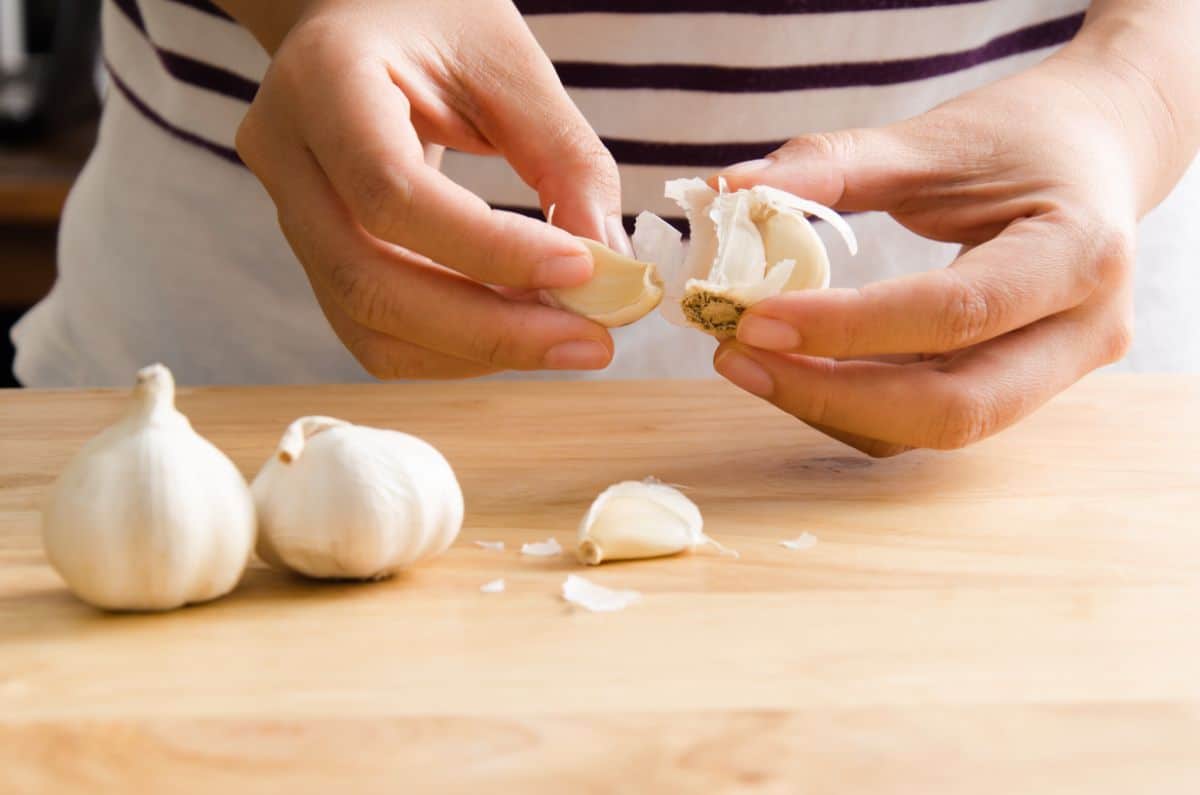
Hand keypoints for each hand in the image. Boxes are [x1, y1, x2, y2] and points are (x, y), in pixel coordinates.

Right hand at [231, 0, 623, 377]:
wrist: (360, 17)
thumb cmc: (435, 19)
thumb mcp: (510, 61)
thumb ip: (564, 157)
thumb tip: (611, 267)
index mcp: (322, 82)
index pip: (392, 193)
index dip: (490, 249)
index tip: (583, 270)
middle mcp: (286, 156)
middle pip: (368, 283)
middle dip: (490, 331)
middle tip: (592, 343)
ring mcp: (290, 215)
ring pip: (369, 325)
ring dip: (477, 350)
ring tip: (566, 336)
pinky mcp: (317, 256)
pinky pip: (377, 331)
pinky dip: (455, 348)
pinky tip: (519, 328)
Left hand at [711, 49, 1184, 455]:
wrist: (1098, 152)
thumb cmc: (1024, 136)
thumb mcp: (934, 139)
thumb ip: (832, 166)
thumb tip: (727, 190)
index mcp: (1081, 254)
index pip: (955, 313)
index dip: (847, 328)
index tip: (755, 319)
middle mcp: (1083, 333)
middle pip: (954, 408)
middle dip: (832, 395)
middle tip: (737, 357)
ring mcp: (1056, 373)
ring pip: (935, 427)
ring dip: (833, 405)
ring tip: (752, 359)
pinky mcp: (1018, 388)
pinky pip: (927, 417)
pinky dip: (855, 401)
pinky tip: (797, 365)